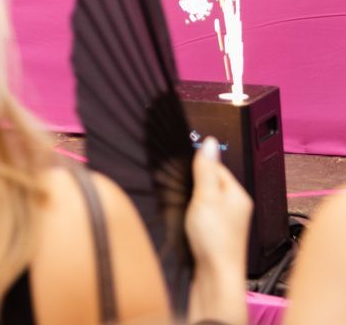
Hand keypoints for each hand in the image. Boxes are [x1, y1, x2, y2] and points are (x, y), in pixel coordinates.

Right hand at [186, 137, 250, 324]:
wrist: (216, 281)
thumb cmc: (216, 242)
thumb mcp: (206, 197)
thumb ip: (206, 169)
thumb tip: (210, 141)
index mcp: (238, 195)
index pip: (217, 166)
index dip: (198, 167)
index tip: (184, 171)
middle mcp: (235, 208)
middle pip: (209, 183)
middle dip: (194, 185)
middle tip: (185, 192)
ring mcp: (226, 223)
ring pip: (204, 201)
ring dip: (192, 203)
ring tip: (186, 210)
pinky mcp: (216, 237)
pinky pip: (202, 217)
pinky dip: (192, 217)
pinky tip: (187, 224)